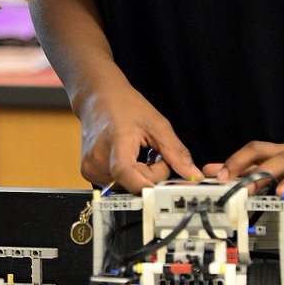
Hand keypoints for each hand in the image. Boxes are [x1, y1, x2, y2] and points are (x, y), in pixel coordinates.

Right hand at [77, 84, 202, 193]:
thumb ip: (176, 153)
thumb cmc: (126, 106)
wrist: (98, 97)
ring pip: (127, 187)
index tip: (167, 178)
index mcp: (114, 144)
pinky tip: (130, 158)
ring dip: (140, 175)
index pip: (128, 175)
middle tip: (154, 154)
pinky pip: (117, 183)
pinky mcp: (89, 172)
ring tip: (140, 153)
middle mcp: (97, 160)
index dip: (150, 183)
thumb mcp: (157, 125)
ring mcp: (91, 168)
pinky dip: (129, 175)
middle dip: (151, 175)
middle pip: (133, 184)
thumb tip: (194, 175)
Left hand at [212, 141, 283, 227]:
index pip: (258, 148)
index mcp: (282, 152)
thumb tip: (210, 170)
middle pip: (283, 157)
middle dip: (265, 171)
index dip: (239, 160)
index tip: (222, 176)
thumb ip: (243, 171)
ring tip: (281, 193)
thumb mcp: (272, 169)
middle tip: (248, 187)